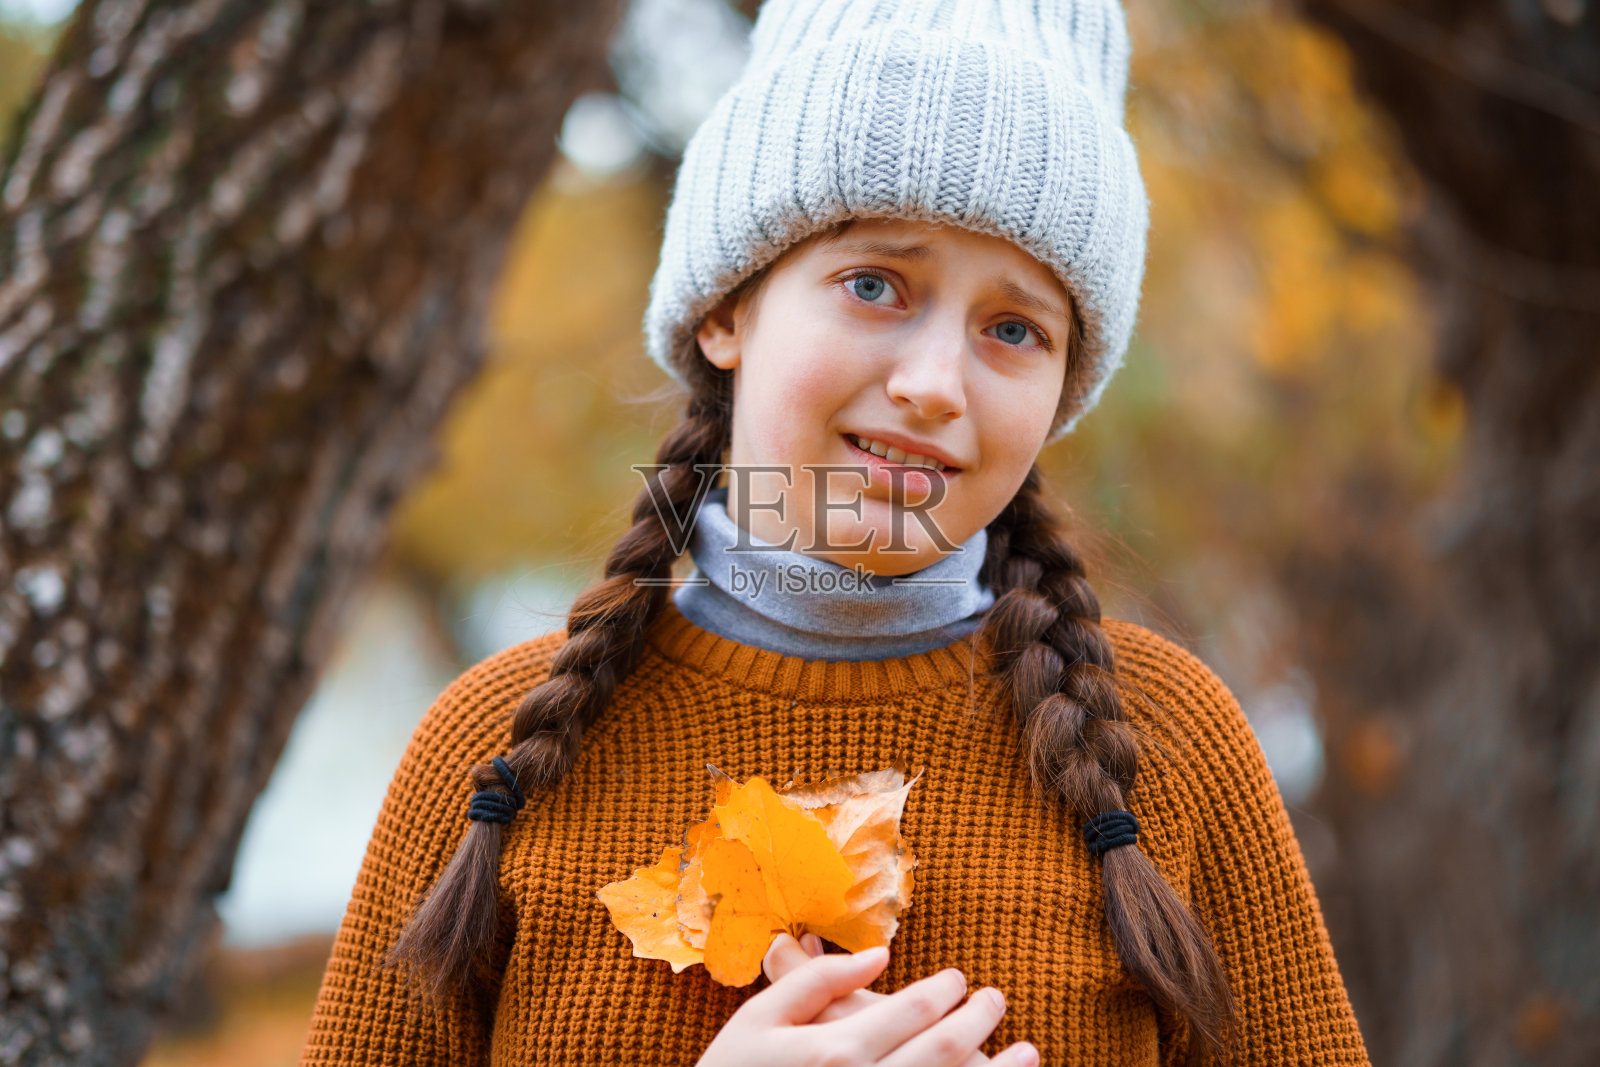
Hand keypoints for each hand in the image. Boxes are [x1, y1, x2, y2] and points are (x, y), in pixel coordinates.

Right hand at [694, 933, 1039, 1066]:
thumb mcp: (757, 1022)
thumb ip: (813, 980)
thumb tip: (875, 955)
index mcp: (836, 1052)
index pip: (913, 1010)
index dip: (945, 991)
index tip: (959, 980)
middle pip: (945, 1049)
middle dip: (980, 1020)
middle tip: (995, 1000)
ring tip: (1028, 1052)